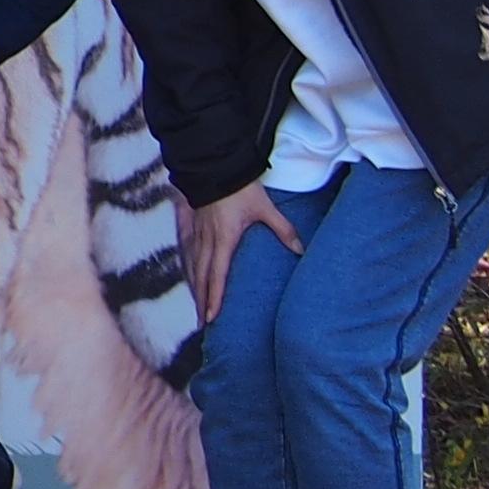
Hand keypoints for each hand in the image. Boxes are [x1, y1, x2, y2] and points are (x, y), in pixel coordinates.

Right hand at [182, 181, 306, 320]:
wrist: (214, 165)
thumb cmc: (241, 188)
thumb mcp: (265, 208)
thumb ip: (284, 230)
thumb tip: (301, 249)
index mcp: (223, 240)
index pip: (217, 276)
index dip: (214, 298)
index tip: (211, 318)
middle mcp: (206, 240)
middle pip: (201, 277)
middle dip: (201, 301)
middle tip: (202, 323)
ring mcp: (197, 233)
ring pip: (191, 266)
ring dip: (194, 288)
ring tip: (196, 306)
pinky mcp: (192, 225)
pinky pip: (187, 252)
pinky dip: (187, 268)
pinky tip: (188, 275)